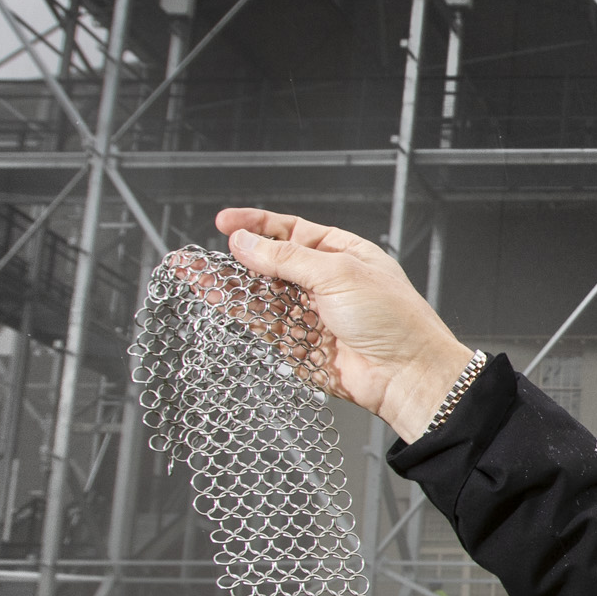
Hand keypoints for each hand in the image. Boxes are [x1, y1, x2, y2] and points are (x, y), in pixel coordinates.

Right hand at [213, 207, 476, 439]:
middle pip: (270, 262)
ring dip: (226, 282)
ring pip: (259, 293)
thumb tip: (245, 243)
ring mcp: (309, 313)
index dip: (257, 225)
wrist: (405, 374)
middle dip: (235, 255)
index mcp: (343, 253)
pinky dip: (235, 309)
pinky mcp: (298, 345)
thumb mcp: (338, 272)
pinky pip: (261, 323)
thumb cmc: (393, 319)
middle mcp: (324, 281)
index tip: (224, 221)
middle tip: (199, 249)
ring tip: (190, 270)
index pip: (292, 231)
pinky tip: (212, 294)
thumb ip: (286, 258)